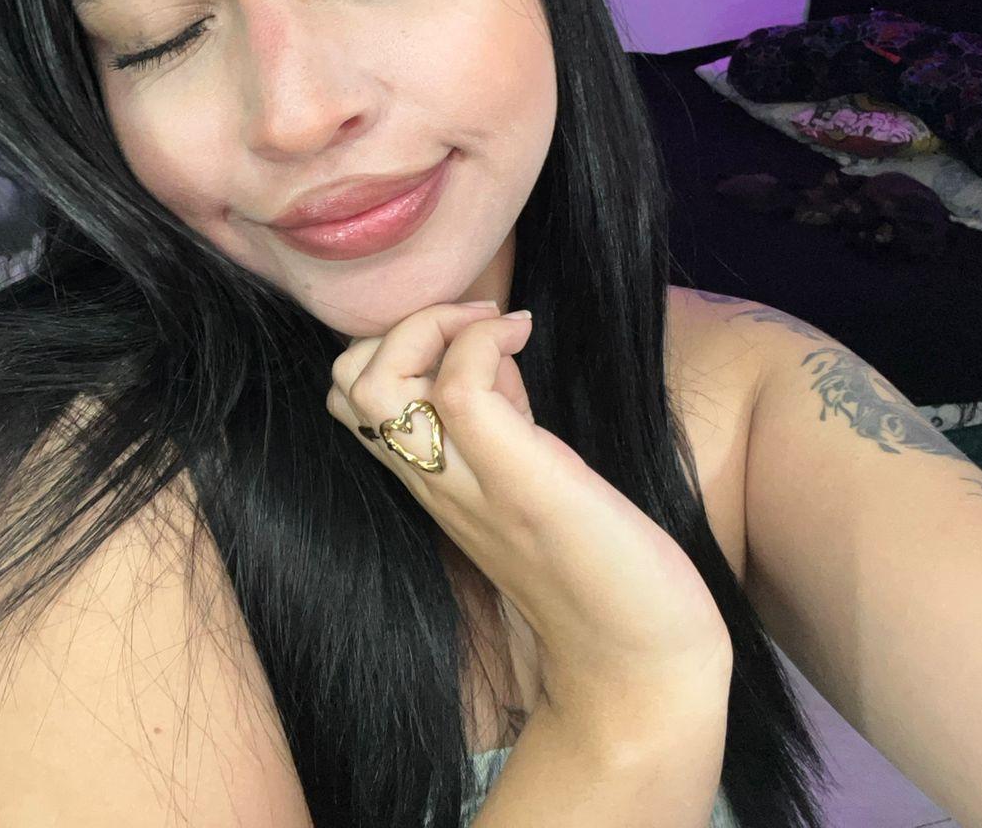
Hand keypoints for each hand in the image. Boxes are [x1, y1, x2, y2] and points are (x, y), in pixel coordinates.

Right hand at [328, 301, 732, 715]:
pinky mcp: (519, 484)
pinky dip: (483, 339)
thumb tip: (491, 348)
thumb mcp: (530, 467)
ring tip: (492, 328)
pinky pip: (461, 390)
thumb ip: (501, 411)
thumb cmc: (599, 561)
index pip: (348, 398)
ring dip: (427, 326)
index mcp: (432, 481)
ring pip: (372, 384)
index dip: (392, 344)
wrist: (638, 656)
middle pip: (342, 385)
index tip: (467, 337)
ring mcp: (468, 486)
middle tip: (474, 327)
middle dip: (397, 326)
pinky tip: (525, 336)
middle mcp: (433, 484)